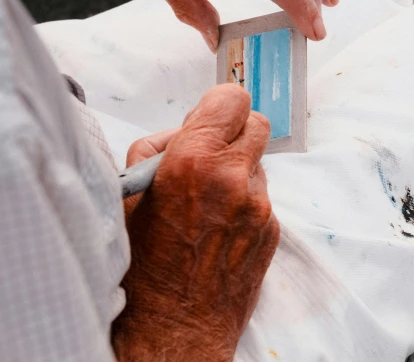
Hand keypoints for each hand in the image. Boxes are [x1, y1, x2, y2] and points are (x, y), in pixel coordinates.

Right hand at [112, 84, 279, 360]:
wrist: (174, 327)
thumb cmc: (142, 265)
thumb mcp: (129, 195)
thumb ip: (157, 149)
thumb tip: (185, 131)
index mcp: (194, 161)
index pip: (232, 98)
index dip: (220, 105)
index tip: (210, 117)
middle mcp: (235, 178)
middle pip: (257, 122)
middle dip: (234, 131)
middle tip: (211, 152)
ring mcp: (260, 205)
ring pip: (259, 163)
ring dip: (238, 169)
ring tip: (207, 200)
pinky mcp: (273, 228)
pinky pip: (262, 197)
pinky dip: (244, 201)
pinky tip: (219, 226)